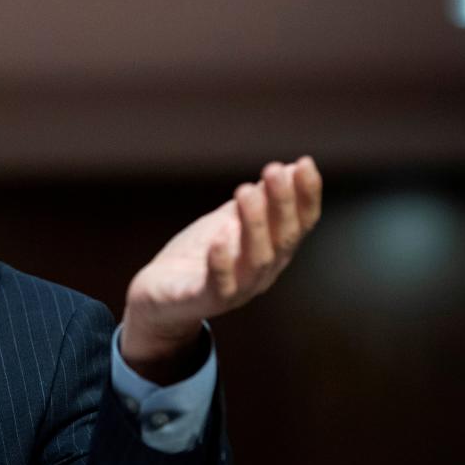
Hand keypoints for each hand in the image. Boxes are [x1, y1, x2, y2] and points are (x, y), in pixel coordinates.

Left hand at [120, 156, 321, 383]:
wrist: (158, 295)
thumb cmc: (199, 256)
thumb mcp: (229, 221)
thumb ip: (258, 201)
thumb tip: (288, 168)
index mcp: (273, 252)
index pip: (300, 224)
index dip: (306, 195)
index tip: (304, 163)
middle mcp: (262, 273)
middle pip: (283, 239)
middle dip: (281, 203)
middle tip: (273, 170)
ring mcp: (237, 290)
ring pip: (257, 260)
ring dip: (254, 225)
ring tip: (245, 191)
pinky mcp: (205, 301)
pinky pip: (220, 286)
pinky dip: (222, 263)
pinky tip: (219, 238)